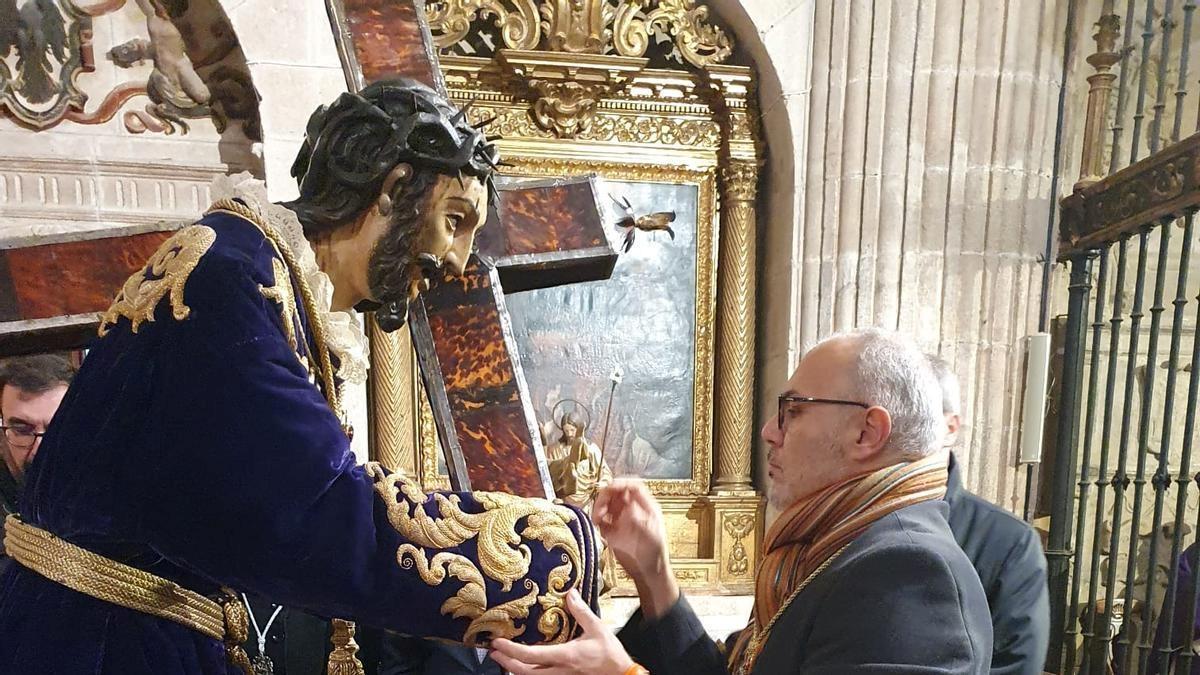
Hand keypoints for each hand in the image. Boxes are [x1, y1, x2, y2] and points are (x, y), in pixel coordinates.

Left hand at [489, 589, 633, 674]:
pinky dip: (529, 670)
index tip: (497, 642)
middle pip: (525, 672)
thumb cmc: (610, 654)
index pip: (531, 655)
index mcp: (565, 656)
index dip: (511, 649)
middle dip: (506, 662)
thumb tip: (569, 593)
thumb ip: (581, 611)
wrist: (622, 674)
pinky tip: (526, 664)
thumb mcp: (598, 628)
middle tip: (494, 651)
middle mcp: (559, 670)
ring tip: (504, 657)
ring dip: (515, 668)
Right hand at [591, 479, 667, 582]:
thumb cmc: (655, 554)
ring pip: (607, 503)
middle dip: (606, 495)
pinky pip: (601, 519)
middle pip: (616, 492)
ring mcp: (621, 520)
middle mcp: (632, 510)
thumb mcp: (651, 534)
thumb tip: (628, 507)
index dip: (621, 483)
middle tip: (600, 505)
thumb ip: (639, 520)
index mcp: (645, 507)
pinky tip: (597, 523)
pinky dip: (596, 518)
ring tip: (597, 517)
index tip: (610, 487)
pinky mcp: (611, 531)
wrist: (647, 573)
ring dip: (599, 506)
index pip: (633, 486)